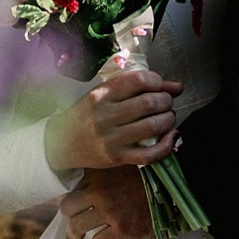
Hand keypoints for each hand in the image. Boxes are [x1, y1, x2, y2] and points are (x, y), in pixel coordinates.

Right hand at [44, 69, 181, 171]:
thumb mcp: (104, 94)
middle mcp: (106, 115)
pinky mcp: (117, 158)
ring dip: (169, 119)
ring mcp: (111, 138)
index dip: (158, 81)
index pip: (139, 80)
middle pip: (149, 103)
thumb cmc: (87, 114)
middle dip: (166, 100)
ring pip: (153, 126)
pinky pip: (149, 154)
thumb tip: (177, 86)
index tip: (160, 86)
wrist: (62, 142)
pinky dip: (167, 145)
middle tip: (166, 103)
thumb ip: (137, 87)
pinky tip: (171, 137)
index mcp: (102, 94)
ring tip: (167, 117)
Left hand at [60, 165, 152, 238]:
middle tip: (73, 218)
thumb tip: (82, 184)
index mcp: (98, 174)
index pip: (72, 187)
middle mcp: (100, 192)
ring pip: (77, 227)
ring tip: (77, 235)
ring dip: (75, 233)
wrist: (170, 190)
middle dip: (69, 215)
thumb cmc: (146, 176)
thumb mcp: (120, 165)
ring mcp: (110, 212)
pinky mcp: (121, 230)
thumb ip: (101, 171)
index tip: (75, 201)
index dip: (73, 195)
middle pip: (68, 208)